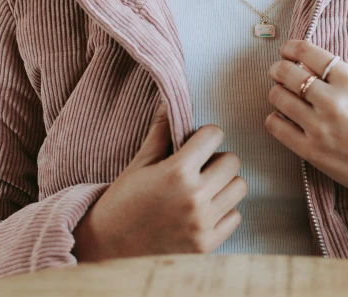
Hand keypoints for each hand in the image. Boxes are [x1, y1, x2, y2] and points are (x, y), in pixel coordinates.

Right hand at [72, 100, 246, 261]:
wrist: (108, 248)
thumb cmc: (122, 201)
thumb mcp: (139, 164)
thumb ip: (161, 132)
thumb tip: (168, 99)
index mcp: (177, 172)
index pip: (215, 135)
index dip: (205, 135)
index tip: (195, 143)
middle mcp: (194, 197)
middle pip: (232, 161)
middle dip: (217, 159)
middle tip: (199, 167)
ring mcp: (203, 224)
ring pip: (239, 187)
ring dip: (224, 184)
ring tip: (203, 188)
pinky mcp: (207, 245)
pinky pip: (235, 216)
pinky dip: (223, 212)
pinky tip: (202, 212)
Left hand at [266, 40, 347, 234]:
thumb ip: (341, 77)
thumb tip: (308, 65)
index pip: (308, 52)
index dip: (291, 48)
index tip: (287, 51)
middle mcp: (333, 101)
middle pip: (287, 73)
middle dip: (278, 68)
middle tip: (278, 70)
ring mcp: (319, 127)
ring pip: (277, 96)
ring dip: (276, 91)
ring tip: (282, 93)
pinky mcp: (310, 150)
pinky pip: (275, 125)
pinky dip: (274, 117)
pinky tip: (283, 117)